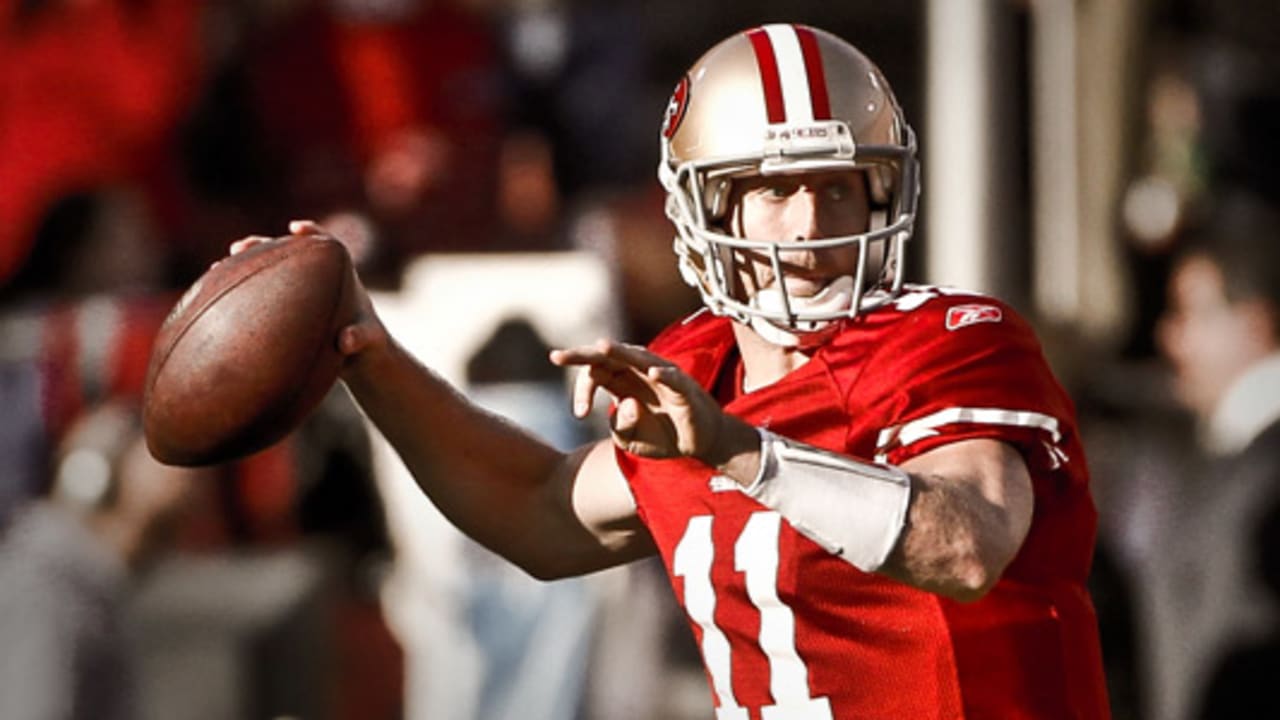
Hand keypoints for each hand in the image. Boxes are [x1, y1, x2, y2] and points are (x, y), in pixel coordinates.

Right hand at [229, 221, 386, 372]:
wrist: (356, 354)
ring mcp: (294, 289)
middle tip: (239, 246)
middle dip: (262, 246)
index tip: (296, 229)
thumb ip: (361, 337)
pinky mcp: (281, 305)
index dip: (311, 232)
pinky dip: (239, 294)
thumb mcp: (369, 339)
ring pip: (266, 271)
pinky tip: (215, 298)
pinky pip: (258, 296)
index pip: (324, 243)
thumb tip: (345, 341)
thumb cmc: (366, 341)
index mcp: (338, 273)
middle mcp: (312, 275)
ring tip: (217, 269)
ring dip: (243, 267)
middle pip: (285, 252)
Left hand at [550, 340, 749, 466]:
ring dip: (621, 352)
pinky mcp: (684, 388)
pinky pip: (673, 378)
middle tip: (556, 357)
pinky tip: (651, 372)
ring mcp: (662, 377)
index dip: (583, 391)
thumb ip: (620, 427)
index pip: (595, 374)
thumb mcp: (631, 440)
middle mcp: (639, 373)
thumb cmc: (663, 436)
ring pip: (639, 358)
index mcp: (622, 382)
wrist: (700, 444)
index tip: (579, 414)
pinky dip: (664, 374)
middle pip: (608, 357)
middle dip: (582, 355)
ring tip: (602, 346)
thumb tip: (627, 404)